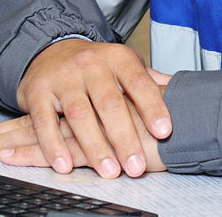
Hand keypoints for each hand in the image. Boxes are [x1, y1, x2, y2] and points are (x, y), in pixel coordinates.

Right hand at [0, 38, 171, 177]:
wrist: (51, 50)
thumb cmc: (96, 67)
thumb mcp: (125, 65)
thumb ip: (151, 82)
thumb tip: (184, 91)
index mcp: (117, 58)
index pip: (139, 82)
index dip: (152, 106)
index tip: (165, 132)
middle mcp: (90, 64)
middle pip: (109, 102)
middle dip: (124, 137)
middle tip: (136, 166)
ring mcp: (62, 77)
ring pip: (79, 114)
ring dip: (94, 146)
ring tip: (109, 171)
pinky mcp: (37, 92)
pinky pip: (44, 121)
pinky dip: (53, 145)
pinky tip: (64, 165)